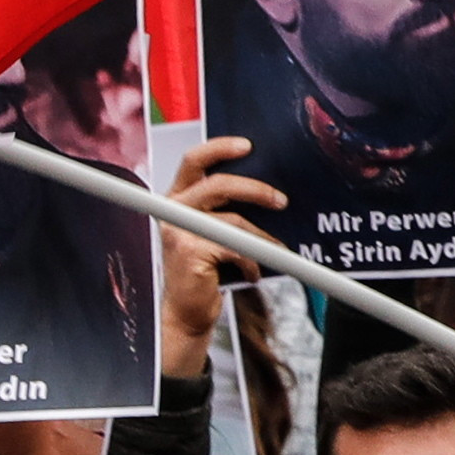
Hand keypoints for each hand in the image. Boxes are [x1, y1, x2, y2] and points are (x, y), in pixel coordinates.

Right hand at [151, 136, 289, 380]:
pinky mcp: (189, 251)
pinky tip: (253, 273)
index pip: (194, 161)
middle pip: (217, 184)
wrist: (188, 309)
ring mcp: (179, 230)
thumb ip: (226, 209)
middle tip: (281, 200)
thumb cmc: (207, 269)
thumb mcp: (214, 231)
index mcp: (179, 197)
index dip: (219, 148)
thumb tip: (267, 191)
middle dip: (255, 189)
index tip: (247, 145)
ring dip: (263, 237)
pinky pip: (235, 248)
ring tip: (277, 249)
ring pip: (233, 220)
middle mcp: (174, 209)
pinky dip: (252, 261)